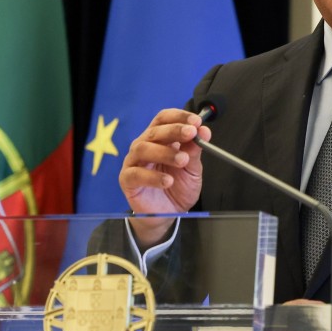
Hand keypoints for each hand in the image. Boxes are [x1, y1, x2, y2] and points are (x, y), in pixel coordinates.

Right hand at [118, 108, 209, 247]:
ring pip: (143, 149)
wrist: (169, 213)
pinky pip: (136, 174)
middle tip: (191, 133)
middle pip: (155, 131)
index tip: (196, 121)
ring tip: (182, 160)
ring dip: (165, 152)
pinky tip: (168, 181)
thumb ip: (195, 150)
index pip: (164, 119)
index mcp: (160, 138)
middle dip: (174, 130)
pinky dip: (153, 177)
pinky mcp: (127, 180)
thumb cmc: (178, 187)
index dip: (179, 117)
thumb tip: (204, 130)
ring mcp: (134, 162)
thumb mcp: (192, 168)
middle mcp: (144, 145)